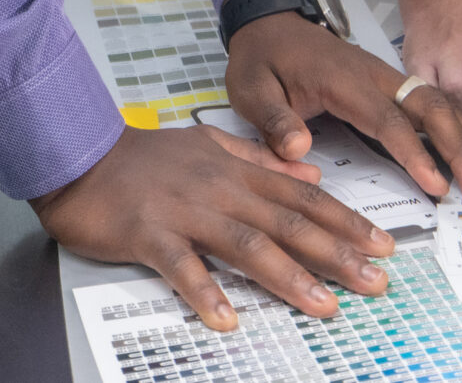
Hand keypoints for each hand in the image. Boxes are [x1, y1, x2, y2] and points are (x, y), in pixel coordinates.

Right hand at [31, 121, 390, 326]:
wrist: (79, 152)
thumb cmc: (142, 156)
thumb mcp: (210, 143)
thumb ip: (261, 159)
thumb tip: (309, 172)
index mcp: (236, 170)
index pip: (303, 198)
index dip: (346, 222)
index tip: (382, 245)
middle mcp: (220, 188)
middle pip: (288, 223)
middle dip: (336, 253)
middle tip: (374, 281)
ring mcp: (186, 211)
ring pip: (248, 245)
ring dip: (289, 277)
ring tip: (324, 304)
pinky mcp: (149, 233)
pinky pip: (182, 267)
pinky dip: (205, 293)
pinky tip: (227, 319)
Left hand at [225, 10, 461, 202]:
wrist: (270, 20)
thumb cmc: (262, 57)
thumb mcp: (252, 88)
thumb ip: (275, 120)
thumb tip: (298, 151)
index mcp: (345, 81)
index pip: (388, 120)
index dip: (415, 154)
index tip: (436, 185)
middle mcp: (376, 76)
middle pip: (431, 108)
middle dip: (460, 148)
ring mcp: (387, 78)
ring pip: (440, 106)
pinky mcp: (390, 85)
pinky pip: (432, 105)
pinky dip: (457, 130)